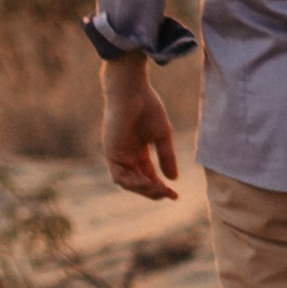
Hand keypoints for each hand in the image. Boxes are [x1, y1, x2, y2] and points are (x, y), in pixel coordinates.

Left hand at [101, 61, 179, 200]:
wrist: (131, 92)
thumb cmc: (147, 107)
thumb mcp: (162, 135)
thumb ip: (166, 157)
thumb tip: (174, 178)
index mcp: (138, 151)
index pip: (148, 175)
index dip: (160, 187)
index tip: (175, 195)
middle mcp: (127, 156)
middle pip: (139, 182)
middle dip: (154, 191)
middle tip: (169, 194)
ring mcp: (117, 155)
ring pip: (128, 183)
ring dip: (144, 189)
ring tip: (160, 189)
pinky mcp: (111, 153)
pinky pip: (119, 176)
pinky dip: (133, 183)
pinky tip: (147, 182)